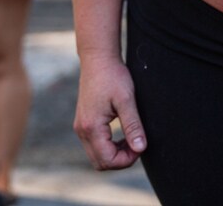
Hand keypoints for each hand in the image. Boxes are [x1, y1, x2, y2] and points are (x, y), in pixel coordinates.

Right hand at [73, 56, 146, 170]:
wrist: (98, 60)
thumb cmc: (113, 76)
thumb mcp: (127, 100)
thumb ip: (133, 125)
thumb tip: (141, 148)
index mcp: (91, 127)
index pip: (107, 160)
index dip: (127, 159)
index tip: (142, 146)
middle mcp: (82, 131)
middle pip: (100, 162)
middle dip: (121, 159)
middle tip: (138, 144)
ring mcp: (81, 127)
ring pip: (97, 155)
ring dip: (115, 153)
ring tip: (133, 139)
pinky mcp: (84, 123)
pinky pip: (95, 145)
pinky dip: (109, 146)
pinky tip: (124, 134)